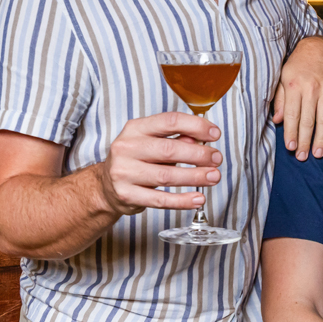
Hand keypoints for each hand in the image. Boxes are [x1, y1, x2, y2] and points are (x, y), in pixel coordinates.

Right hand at [97, 112, 221, 214]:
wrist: (105, 186)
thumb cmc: (134, 160)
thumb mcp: (151, 143)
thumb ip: (174, 139)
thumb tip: (199, 139)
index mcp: (135, 128)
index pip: (169, 121)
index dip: (196, 126)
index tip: (215, 134)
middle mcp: (126, 147)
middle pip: (170, 150)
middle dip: (199, 155)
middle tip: (217, 159)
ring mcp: (124, 172)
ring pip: (167, 176)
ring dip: (195, 177)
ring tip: (213, 177)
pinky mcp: (127, 195)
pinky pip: (160, 199)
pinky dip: (182, 200)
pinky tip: (198, 198)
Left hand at [273, 35, 322, 160]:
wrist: (318, 47)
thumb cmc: (296, 64)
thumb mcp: (282, 78)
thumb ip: (280, 100)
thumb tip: (278, 121)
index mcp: (294, 86)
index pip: (292, 115)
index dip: (291, 133)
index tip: (290, 148)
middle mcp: (311, 89)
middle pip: (308, 121)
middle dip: (305, 141)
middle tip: (302, 156)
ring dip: (322, 139)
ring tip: (318, 153)